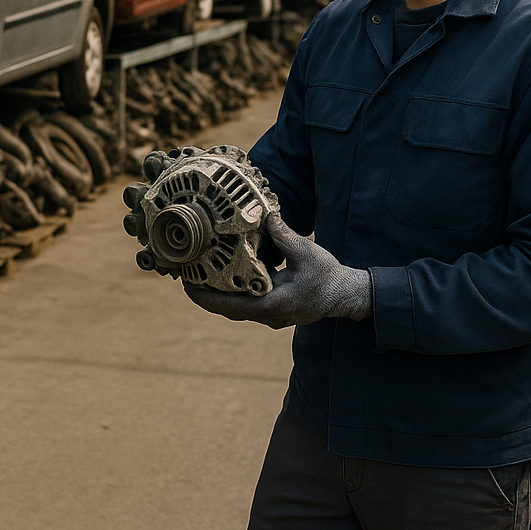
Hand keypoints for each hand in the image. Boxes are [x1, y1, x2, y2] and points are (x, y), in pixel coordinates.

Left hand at [183, 212, 371, 328]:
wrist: (346, 295)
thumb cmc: (328, 277)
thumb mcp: (306, 252)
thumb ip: (283, 235)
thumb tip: (265, 214)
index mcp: (271, 304)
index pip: (229, 305)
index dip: (204, 297)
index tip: (186, 285)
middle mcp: (267, 314)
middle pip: (226, 309)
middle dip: (204, 295)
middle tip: (184, 276)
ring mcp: (270, 315)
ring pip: (234, 308)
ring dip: (216, 295)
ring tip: (197, 276)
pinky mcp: (273, 310)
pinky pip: (245, 304)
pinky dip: (231, 293)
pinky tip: (223, 277)